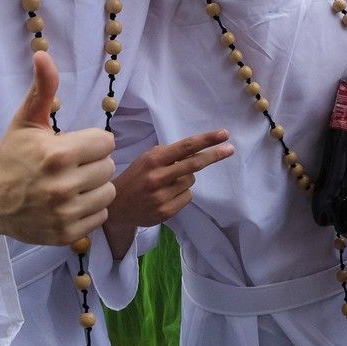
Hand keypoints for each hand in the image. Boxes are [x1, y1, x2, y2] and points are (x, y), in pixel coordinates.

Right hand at [0, 52, 116, 246]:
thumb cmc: (11, 156)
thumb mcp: (26, 121)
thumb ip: (42, 89)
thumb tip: (44, 54)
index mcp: (58, 154)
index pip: (106, 142)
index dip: (92, 142)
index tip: (74, 146)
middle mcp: (62, 186)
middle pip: (109, 167)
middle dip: (93, 164)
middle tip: (71, 166)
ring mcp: (65, 213)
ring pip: (108, 192)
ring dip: (95, 187)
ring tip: (73, 184)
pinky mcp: (66, 234)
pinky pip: (100, 216)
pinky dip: (89, 210)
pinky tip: (70, 203)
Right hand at [106, 130, 233, 229]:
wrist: (116, 206)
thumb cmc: (136, 177)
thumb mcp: (147, 159)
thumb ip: (169, 155)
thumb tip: (197, 150)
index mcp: (153, 159)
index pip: (185, 147)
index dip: (206, 140)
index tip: (223, 134)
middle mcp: (158, 176)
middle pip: (194, 164)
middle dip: (214, 155)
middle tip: (230, 149)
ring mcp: (162, 195)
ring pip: (191, 181)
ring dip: (186, 179)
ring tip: (167, 183)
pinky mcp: (165, 211)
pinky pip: (187, 197)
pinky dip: (182, 194)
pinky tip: (167, 195)